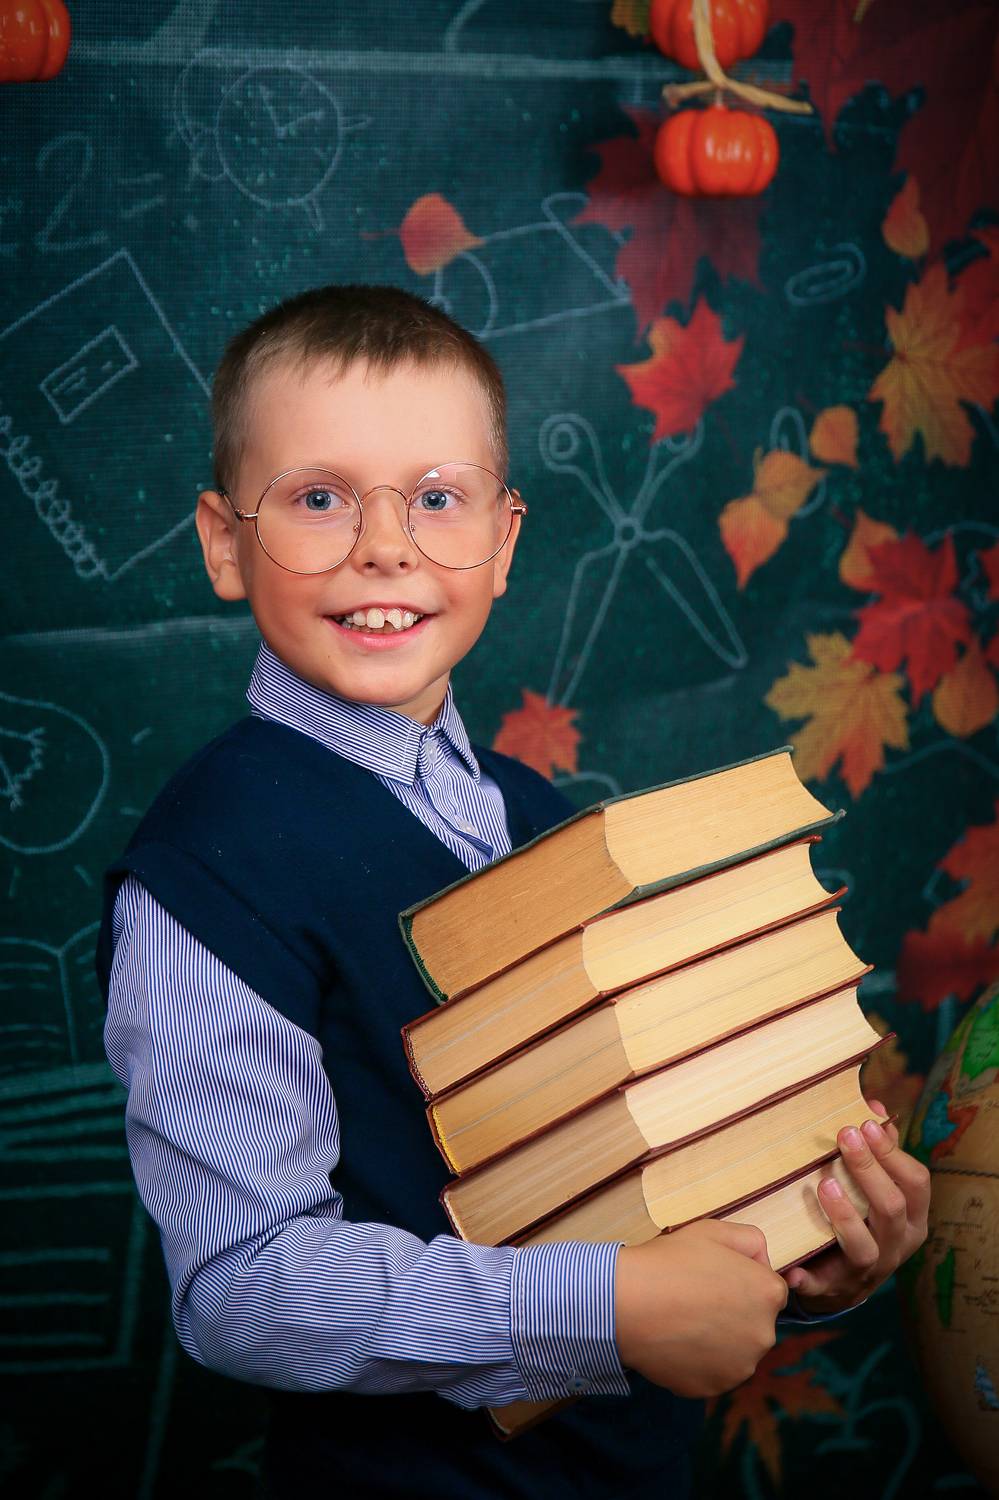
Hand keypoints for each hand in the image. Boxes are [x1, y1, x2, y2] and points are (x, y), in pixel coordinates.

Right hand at [615, 1218, 788, 1397]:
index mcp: (768, 1294)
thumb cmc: (670, 1262)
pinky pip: (713, 1371)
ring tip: (684, 1320)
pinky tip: (677, 1340)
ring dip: (719, 1338)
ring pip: (735, 1350)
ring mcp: (740, 1367)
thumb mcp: (713, 1230)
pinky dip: (699, 1360)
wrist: (627, 1303)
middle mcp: (764, 1335)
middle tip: (697, 1298)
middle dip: (734, 1312)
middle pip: (754, 1322)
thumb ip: (750, 1239)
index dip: (742, 1280)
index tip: (715, 1278)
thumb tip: (762, 1261)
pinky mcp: (714, 1388)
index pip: (768, 1289)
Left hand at [783, 1098, 929, 1314]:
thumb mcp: (873, 1186)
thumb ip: (877, 1149)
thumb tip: (874, 1105)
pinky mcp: (834, 1290)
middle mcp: (896, 1245)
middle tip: (844, 1136)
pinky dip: (806, 1278)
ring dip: (844, 1215)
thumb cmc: (860, 1218)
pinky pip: (821, 1286)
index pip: (916, 1184)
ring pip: (864, 1247)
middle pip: (892, 1209)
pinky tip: (791, 1267)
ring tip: (824, 1184)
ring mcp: (868, 1270)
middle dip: (868, 1170)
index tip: (867, 1124)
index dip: (893, 1153)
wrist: (840, 1282)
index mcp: (911, 1218)